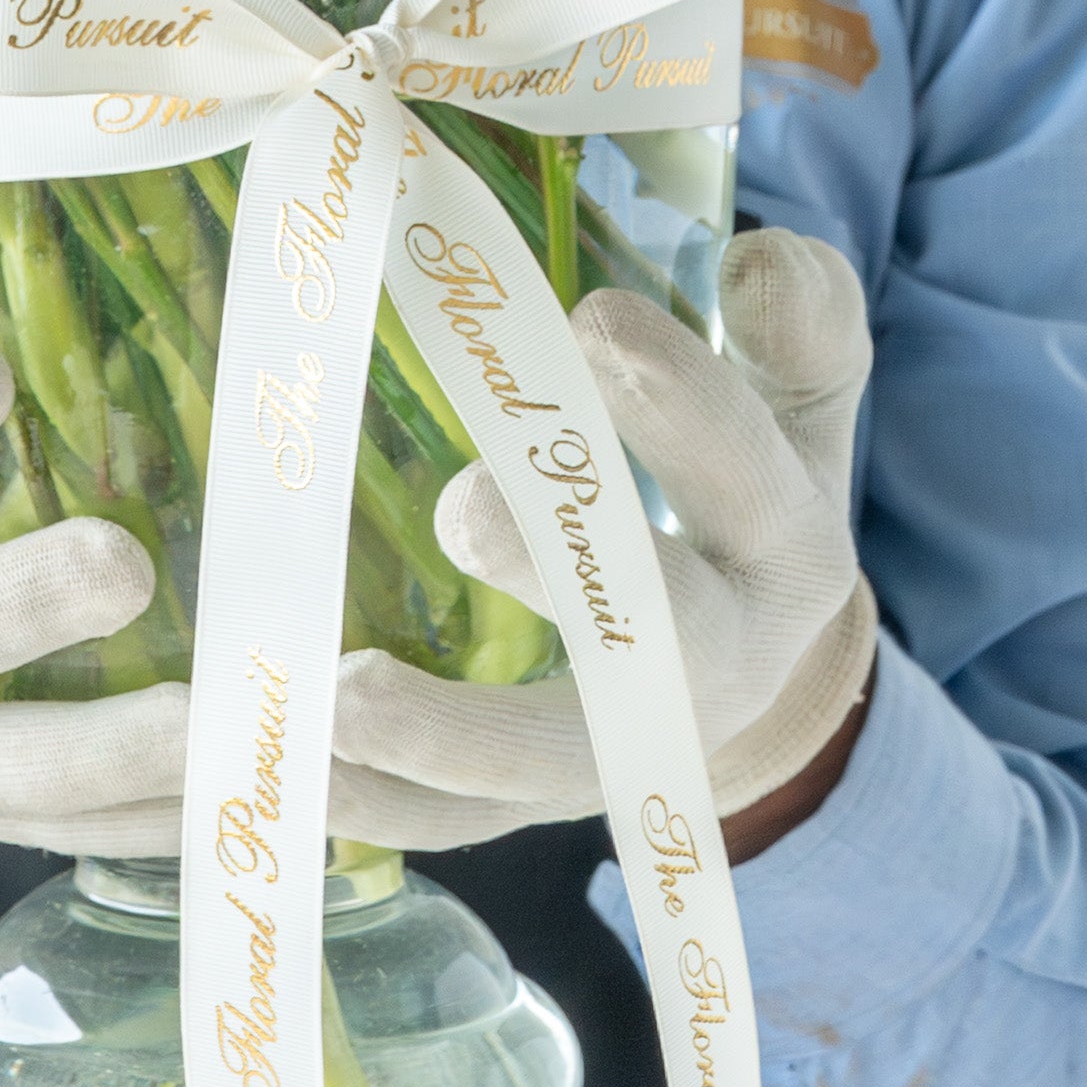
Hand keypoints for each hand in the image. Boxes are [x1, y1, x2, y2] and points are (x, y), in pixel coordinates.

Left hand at [328, 226, 879, 854]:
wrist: (760, 673)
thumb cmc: (748, 491)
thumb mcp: (800, 404)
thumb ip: (800, 326)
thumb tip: (762, 259)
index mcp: (784, 545)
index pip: (747, 470)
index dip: (682, 400)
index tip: (596, 317)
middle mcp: (718, 665)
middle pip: (659, 636)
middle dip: (561, 572)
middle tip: (463, 508)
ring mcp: (622, 750)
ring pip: (541, 762)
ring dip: (439, 734)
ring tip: (337, 693)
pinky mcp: (532, 805)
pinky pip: (450, 827)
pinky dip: (368, 808)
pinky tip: (286, 772)